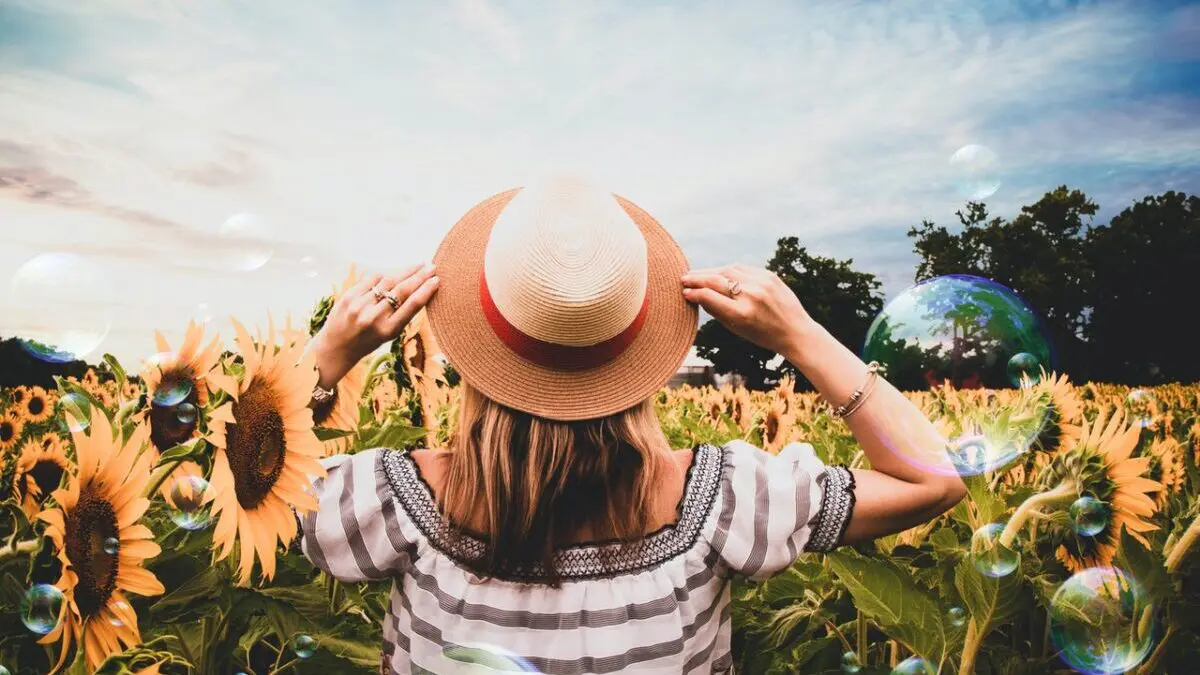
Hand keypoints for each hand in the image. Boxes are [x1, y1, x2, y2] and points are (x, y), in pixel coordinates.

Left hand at [312, 263, 438, 385]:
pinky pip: (371, 278)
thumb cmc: (368, 340)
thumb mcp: (389, 334)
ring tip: (418, 265)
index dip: (426, 290)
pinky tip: (396, 270)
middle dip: (419, 276)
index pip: (412, 305)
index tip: (437, 280)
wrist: (337, 346)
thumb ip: (403, 314)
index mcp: (388, 330)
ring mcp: (360, 305)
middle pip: (402, 290)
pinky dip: (386, 272)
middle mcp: (374, 317)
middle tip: (432, 266)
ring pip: (387, 280)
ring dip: (405, 270)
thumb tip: (421, 288)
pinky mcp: (349, 295)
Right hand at [681, 263, 817, 356]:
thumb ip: (716, 311)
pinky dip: (728, 270)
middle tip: (683, 279)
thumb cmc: (763, 334)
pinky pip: (742, 269)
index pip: (709, 296)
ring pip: (728, 270)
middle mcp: (751, 295)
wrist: (795, 330)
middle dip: (697, 279)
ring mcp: (761, 282)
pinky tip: (718, 272)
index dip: (693, 293)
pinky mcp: (769, 275)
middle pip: (715, 280)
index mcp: (741, 314)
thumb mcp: (737, 329)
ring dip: (710, 271)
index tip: (684, 293)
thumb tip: (696, 295)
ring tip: (698, 274)